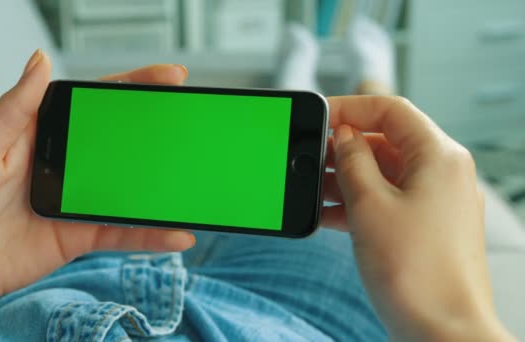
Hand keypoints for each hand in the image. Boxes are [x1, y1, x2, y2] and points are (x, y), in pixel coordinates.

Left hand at [0, 50, 194, 334]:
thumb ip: (14, 109)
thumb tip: (40, 60)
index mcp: (44, 135)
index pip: (96, 104)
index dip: (133, 87)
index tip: (168, 77)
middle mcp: (68, 165)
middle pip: (123, 143)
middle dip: (161, 131)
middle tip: (193, 119)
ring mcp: (79, 202)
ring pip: (131, 190)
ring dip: (164, 187)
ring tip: (194, 180)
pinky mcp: (82, 237)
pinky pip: (124, 233)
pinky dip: (151, 234)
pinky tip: (177, 233)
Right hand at [321, 96, 513, 340]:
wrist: (442, 332)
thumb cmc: (417, 273)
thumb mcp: (369, 205)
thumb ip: (351, 162)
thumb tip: (342, 136)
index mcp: (438, 156)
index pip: (391, 110)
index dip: (350, 108)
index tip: (319, 116)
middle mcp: (441, 173)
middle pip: (385, 141)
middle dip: (343, 148)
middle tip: (308, 158)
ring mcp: (434, 201)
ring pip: (382, 173)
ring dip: (345, 179)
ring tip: (310, 189)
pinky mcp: (423, 227)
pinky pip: (386, 200)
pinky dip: (356, 203)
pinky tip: (325, 214)